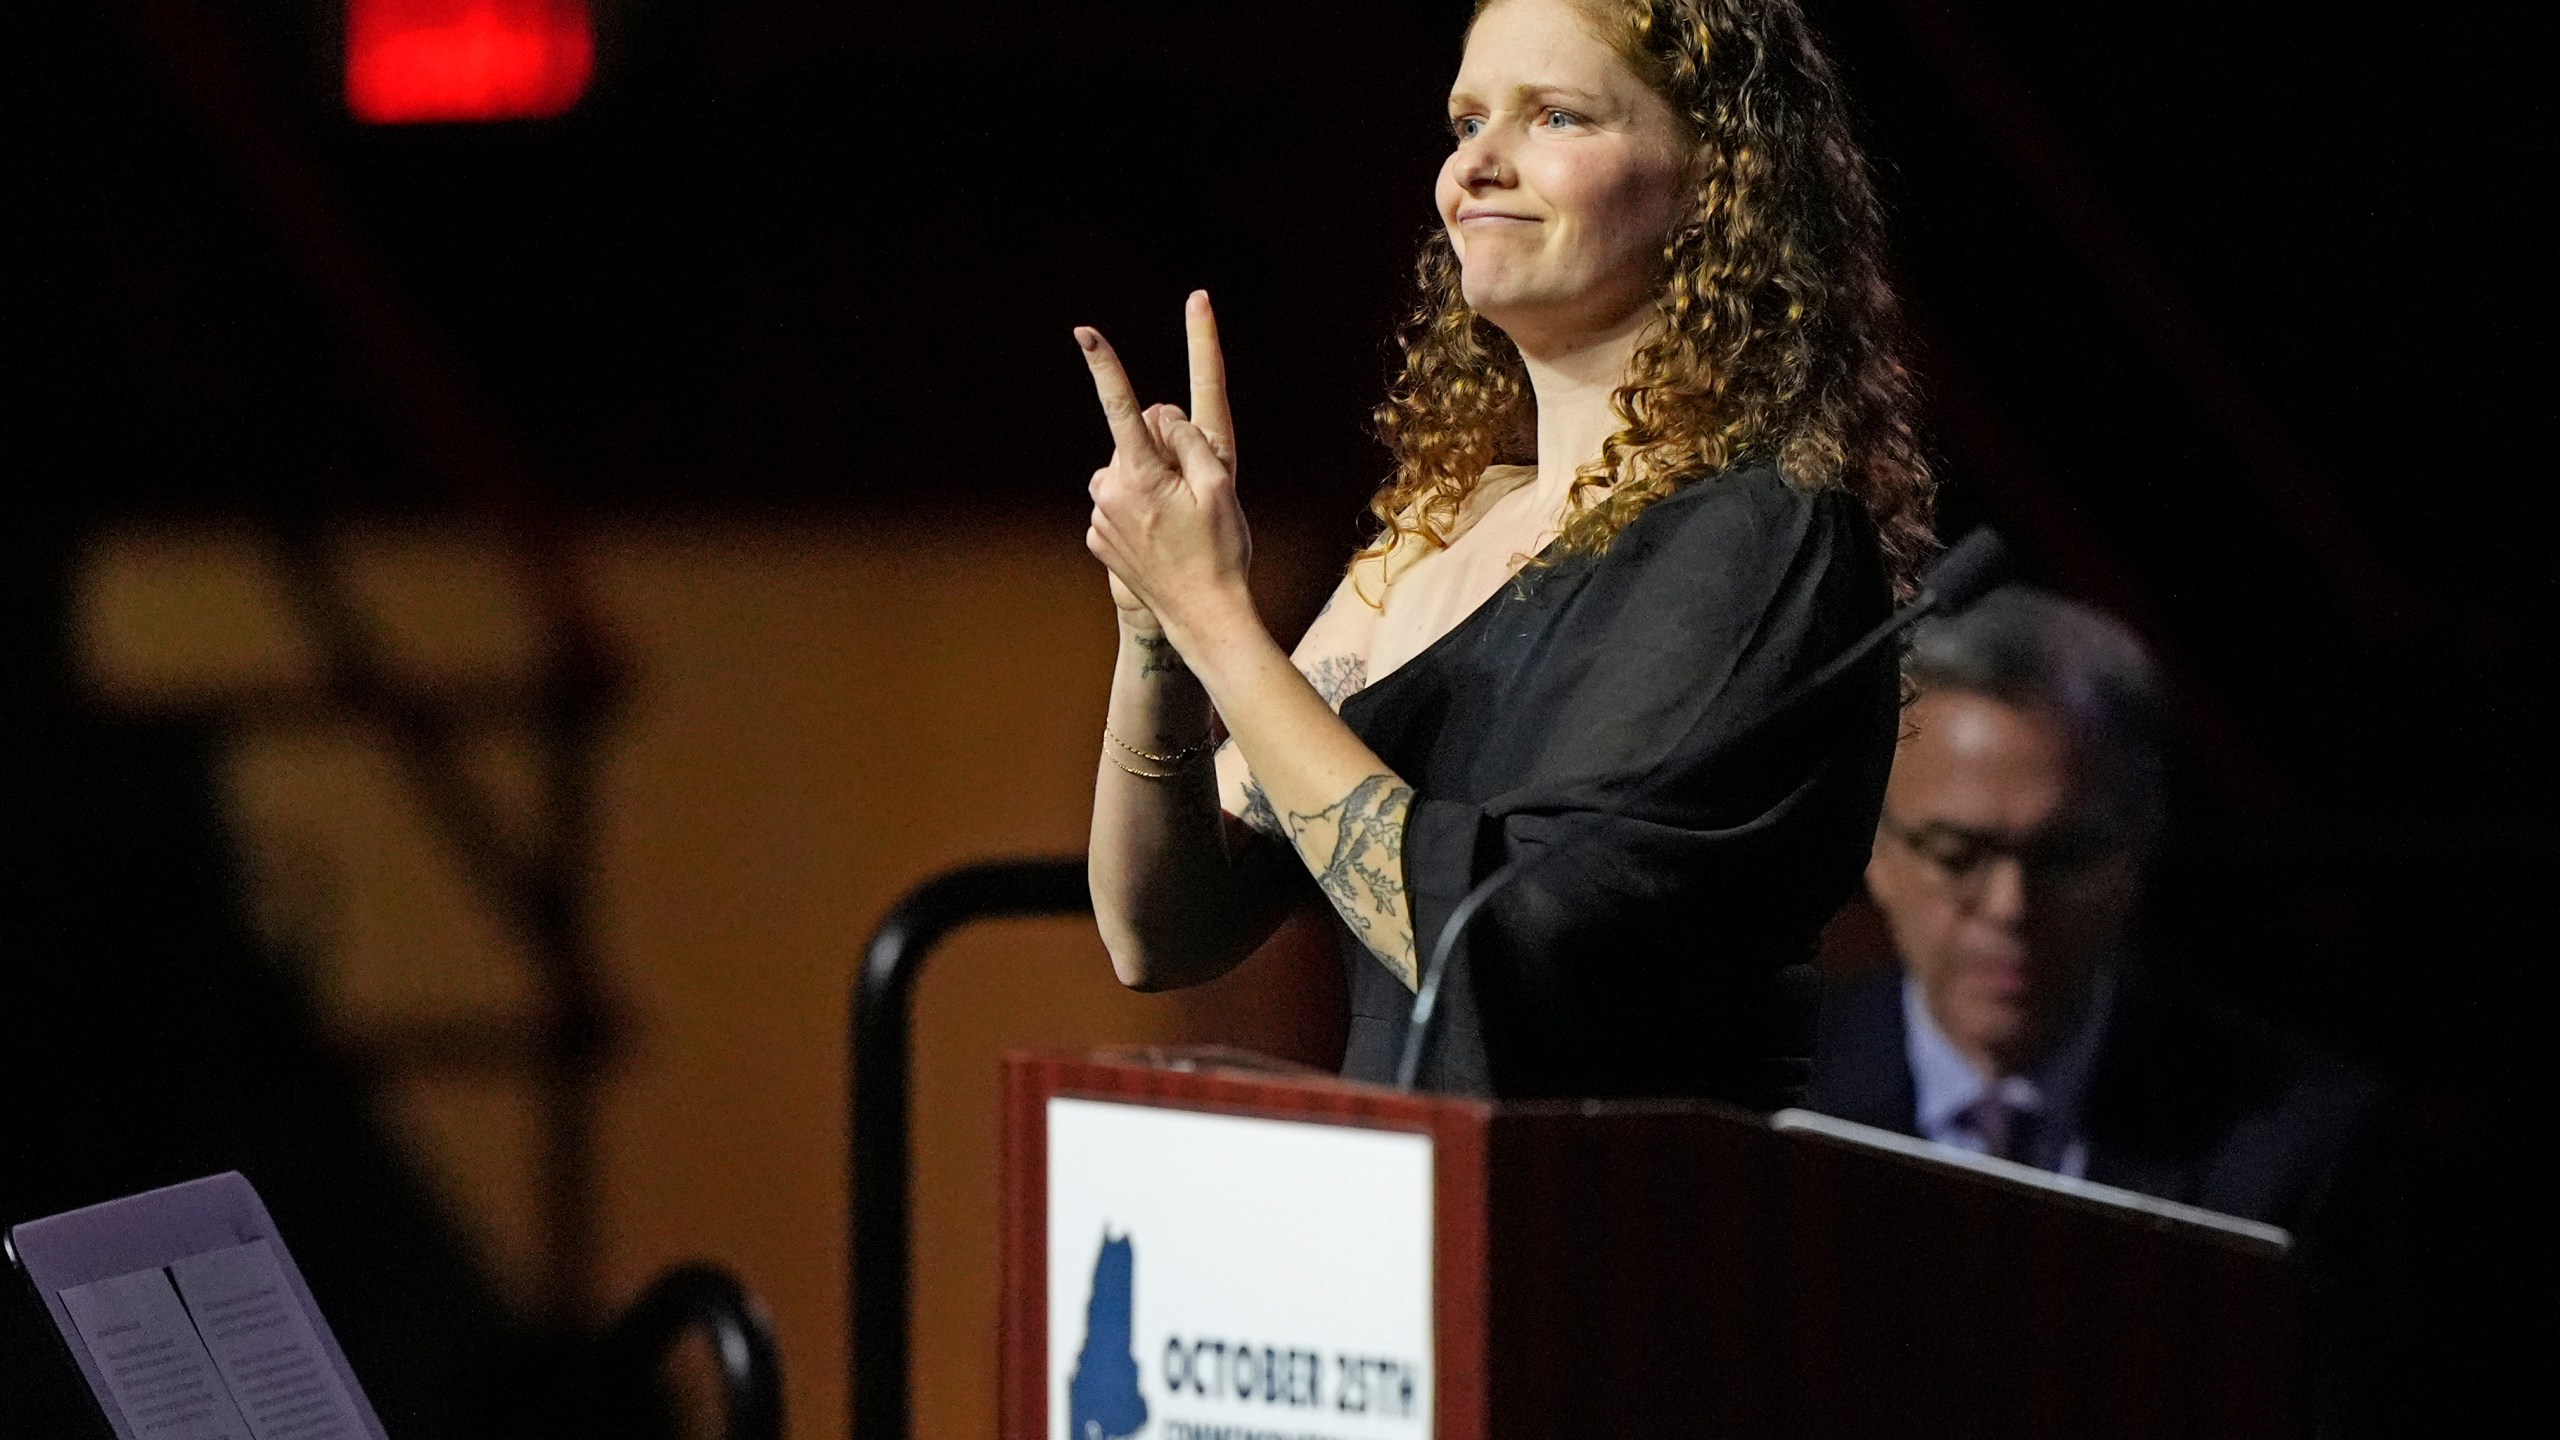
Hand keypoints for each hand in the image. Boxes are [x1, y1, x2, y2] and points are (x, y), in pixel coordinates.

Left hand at [1079, 291, 1249, 644]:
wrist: (1202, 616)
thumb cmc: (1220, 550)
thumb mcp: (1219, 485)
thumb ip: (1188, 438)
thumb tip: (1159, 413)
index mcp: (1141, 475)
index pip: (1121, 407)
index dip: (1105, 365)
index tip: (1085, 332)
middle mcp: (1110, 492)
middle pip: (1133, 442)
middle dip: (1160, 452)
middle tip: (1193, 495)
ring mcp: (1099, 519)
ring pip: (1124, 473)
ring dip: (1147, 483)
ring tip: (1178, 521)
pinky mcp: (1096, 539)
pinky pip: (1116, 505)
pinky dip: (1136, 511)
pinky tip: (1160, 538)